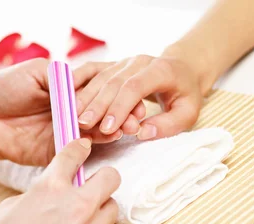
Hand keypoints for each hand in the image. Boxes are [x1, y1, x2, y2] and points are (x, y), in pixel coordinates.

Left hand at [0, 59, 120, 167]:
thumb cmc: (5, 90)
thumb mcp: (35, 72)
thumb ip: (61, 76)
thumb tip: (88, 83)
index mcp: (69, 89)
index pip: (99, 87)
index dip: (116, 90)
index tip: (132, 91)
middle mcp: (73, 110)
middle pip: (103, 110)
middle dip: (121, 112)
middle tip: (136, 115)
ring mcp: (69, 131)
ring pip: (98, 130)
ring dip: (114, 128)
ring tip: (129, 127)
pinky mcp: (61, 150)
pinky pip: (83, 148)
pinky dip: (98, 143)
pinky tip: (111, 137)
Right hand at [0, 138, 119, 223]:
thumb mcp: (7, 211)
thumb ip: (34, 196)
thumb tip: (45, 196)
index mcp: (50, 188)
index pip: (74, 155)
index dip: (80, 148)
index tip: (84, 147)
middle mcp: (78, 205)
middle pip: (111, 177)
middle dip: (104, 178)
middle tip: (94, 188)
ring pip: (111, 209)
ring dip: (99, 211)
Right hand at [75, 55, 202, 140]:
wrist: (182, 69)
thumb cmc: (185, 95)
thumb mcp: (188, 113)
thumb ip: (168, 125)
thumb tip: (143, 133)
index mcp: (160, 70)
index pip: (134, 87)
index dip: (119, 107)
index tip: (107, 128)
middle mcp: (138, 62)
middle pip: (113, 82)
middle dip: (97, 105)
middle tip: (83, 125)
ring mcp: (124, 61)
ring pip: (100, 77)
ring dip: (85, 98)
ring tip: (73, 117)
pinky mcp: (113, 64)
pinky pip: (92, 69)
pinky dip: (78, 80)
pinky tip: (65, 91)